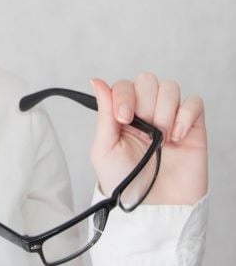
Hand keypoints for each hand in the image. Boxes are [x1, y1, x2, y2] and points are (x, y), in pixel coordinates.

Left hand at [89, 73, 207, 204]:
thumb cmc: (125, 184)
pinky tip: (176, 137)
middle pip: (147, 81)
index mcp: (122, 116)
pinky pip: (194, 103)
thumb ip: (104, 112)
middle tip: (145, 129)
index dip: (124, 95)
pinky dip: (185, 115)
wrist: (153, 209)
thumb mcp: (104, 148)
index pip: (124, 85)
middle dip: (145, 103)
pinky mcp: (192, 129)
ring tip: (161, 137)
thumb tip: (96, 81)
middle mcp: (146, 114)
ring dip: (164, 110)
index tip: (123, 118)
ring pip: (170, 88)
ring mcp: (170, 119)